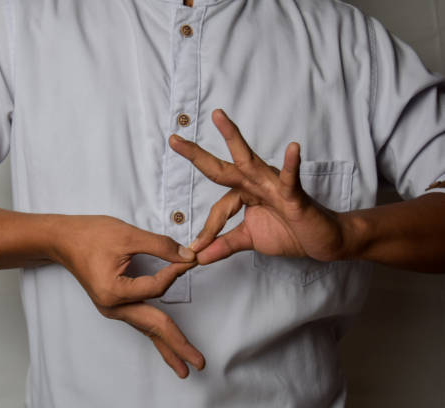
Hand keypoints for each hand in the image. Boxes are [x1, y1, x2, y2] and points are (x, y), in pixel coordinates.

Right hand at [49, 215, 204, 377]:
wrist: (64, 240)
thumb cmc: (91, 235)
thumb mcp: (128, 235)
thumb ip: (160, 246)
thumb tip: (187, 257)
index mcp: (114, 291)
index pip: (156, 288)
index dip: (175, 272)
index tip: (190, 259)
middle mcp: (112, 306)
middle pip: (152, 327)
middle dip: (177, 345)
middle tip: (199, 363)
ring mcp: (113, 309)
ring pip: (146, 329)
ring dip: (168, 346)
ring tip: (185, 366)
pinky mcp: (115, 305)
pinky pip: (139, 322)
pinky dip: (156, 333)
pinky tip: (166, 345)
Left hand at [169, 109, 352, 264]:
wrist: (323, 241)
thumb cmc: (289, 233)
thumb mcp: (249, 240)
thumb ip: (224, 245)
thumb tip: (197, 257)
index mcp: (244, 194)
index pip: (218, 209)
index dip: (208, 230)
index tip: (196, 249)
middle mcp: (255, 184)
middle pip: (221, 169)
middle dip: (197, 155)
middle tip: (173, 139)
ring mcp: (274, 186)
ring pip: (249, 161)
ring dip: (232, 138)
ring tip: (218, 117)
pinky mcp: (294, 195)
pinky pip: (290, 179)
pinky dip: (290, 164)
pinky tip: (293, 147)